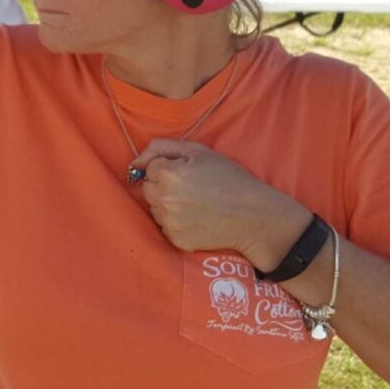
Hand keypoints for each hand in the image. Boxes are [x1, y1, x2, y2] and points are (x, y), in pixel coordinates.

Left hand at [132, 139, 311, 266]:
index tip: (188, 173)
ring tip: (194, 203)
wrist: (254, 216)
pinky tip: (195, 218)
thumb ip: (161, 148)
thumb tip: (135, 162)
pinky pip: (165, 227)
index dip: (168, 168)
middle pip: (147, 189)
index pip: (149, 168)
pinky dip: (175, 222)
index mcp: (168, 175)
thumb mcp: (199, 151)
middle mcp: (164, 200)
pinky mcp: (176, 240)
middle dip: (163, 186)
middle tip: (190, 188)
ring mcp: (169, 222)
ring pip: (154, 209)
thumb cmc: (229, 179)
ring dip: (167, 204)